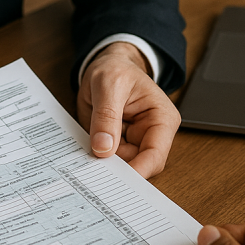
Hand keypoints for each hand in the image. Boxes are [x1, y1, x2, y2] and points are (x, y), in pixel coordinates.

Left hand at [77, 41, 179, 177]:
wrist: (107, 64)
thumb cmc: (116, 68)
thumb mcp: (108, 84)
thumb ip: (106, 115)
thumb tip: (103, 148)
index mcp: (162, 119)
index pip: (155, 155)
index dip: (138, 171)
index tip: (117, 180)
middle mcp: (151, 134)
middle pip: (138, 166)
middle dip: (117, 172)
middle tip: (94, 176)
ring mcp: (134, 141)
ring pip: (121, 166)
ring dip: (103, 166)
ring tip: (84, 165)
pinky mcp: (117, 143)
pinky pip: (107, 158)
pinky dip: (95, 160)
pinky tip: (82, 159)